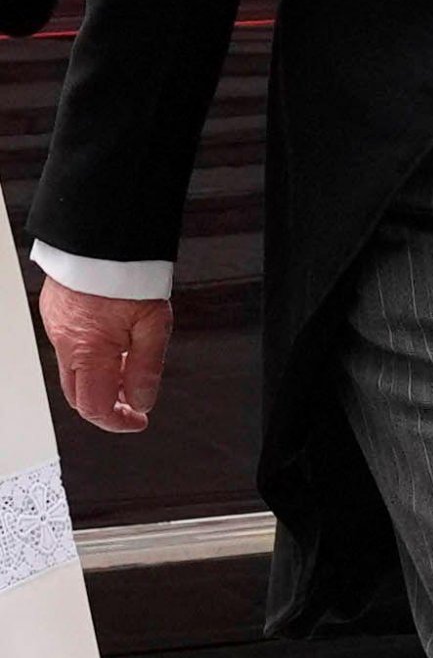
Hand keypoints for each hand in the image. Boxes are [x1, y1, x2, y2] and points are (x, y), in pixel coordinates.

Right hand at [39, 280, 172, 433]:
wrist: (104, 235)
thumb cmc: (128, 271)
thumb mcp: (153, 324)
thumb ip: (146, 368)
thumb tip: (141, 401)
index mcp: (88, 352)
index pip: (95, 408)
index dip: (117, 422)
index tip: (137, 420)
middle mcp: (65, 342)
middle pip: (78, 395)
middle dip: (105, 404)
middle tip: (131, 399)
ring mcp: (56, 325)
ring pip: (71, 370)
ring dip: (97, 377)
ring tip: (126, 362)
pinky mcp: (54, 308)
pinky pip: (66, 343)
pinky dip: (87, 353)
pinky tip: (110, 338)